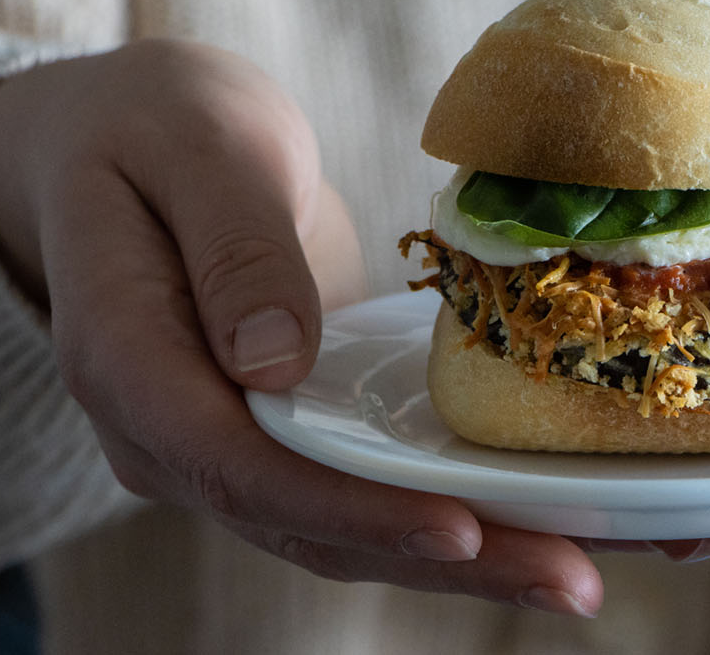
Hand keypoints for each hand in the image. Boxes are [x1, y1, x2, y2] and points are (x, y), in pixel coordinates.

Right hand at [0, 40, 600, 615]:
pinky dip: (454, 507)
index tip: (460, 528)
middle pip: (308, 526)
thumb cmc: (157, 124)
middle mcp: (172, 432)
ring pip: (347, 527)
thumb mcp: (200, 143)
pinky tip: (547, 515)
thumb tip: (275, 363)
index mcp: (128, 361)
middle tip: (574, 585)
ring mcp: (230, 440)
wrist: (127, 140)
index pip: (236, 466)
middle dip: (445, 562)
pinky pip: (367, 486)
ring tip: (582, 572)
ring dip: (467, 559)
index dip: (351, 509)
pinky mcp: (288, 428)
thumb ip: (233, 243)